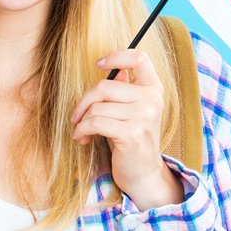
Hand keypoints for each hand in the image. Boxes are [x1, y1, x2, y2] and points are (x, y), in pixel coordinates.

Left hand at [69, 49, 181, 207]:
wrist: (143, 174)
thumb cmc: (131, 139)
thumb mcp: (131, 110)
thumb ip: (125, 88)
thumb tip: (111, 67)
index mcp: (154, 89)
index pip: (139, 58)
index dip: (117, 56)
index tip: (99, 64)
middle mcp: (152, 100)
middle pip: (104, 85)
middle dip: (84, 101)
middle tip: (77, 115)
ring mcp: (144, 116)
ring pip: (97, 106)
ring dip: (81, 120)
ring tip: (81, 130)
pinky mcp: (132, 133)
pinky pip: (95, 122)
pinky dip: (82, 130)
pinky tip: (81, 138)